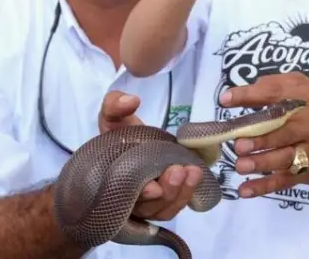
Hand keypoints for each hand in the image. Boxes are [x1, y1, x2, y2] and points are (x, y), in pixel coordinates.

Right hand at [98, 91, 202, 220]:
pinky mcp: (166, 199)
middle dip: (166, 192)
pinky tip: (196, 175)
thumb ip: (115, 106)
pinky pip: (176, 205)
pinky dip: (187, 193)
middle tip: (177, 170)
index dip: (140, 196)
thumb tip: (131, 100)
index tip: (153, 186)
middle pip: (149, 207)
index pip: (124, 198)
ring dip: (181, 193)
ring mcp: (149, 203)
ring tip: (193, 171)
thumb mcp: (113, 115)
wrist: (134, 142)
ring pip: (165, 209)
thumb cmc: (119, 131)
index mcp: (113, 182)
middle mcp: (130, 199)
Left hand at [218, 72, 308, 197]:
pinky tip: (245, 190)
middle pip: (282, 132)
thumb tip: (244, 92)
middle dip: (260, 139)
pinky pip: (284, 181)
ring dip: (261, 163)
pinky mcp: (306, 173)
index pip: (275, 94)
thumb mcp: (304, 88)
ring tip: (241, 165)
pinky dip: (264, 187)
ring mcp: (307, 152)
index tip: (226, 100)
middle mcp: (307, 125)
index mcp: (304, 100)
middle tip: (239, 143)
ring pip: (284, 159)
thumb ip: (276, 85)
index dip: (250, 96)